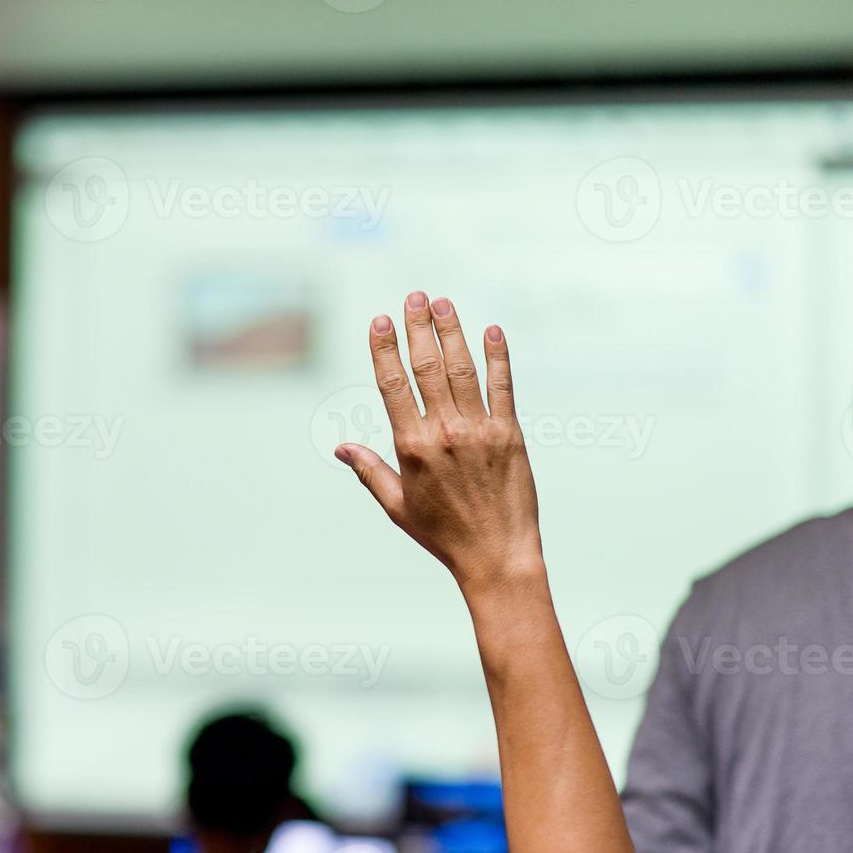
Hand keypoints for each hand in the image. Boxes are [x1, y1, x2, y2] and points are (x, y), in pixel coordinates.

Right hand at [335, 291, 542, 590]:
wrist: (496, 556)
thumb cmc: (442, 535)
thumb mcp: (397, 506)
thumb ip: (370, 470)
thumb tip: (342, 447)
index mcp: (412, 447)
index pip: (393, 385)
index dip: (385, 349)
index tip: (380, 320)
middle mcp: (444, 432)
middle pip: (428, 367)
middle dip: (419, 328)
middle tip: (415, 296)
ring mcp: (479, 431)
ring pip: (463, 369)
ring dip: (452, 332)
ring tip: (444, 303)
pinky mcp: (510, 435)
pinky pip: (503, 387)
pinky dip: (498, 357)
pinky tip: (492, 332)